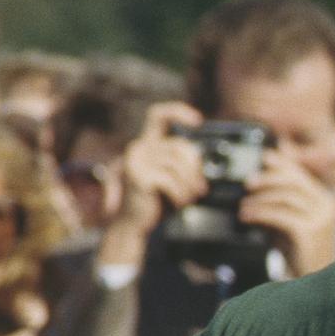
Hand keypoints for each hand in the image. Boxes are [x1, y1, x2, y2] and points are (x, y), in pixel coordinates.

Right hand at [100, 102, 207, 260]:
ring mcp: (136, 161)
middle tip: (200, 190)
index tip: (198, 121)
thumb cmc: (156, 201)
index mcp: (146, 144)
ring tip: (187, 199)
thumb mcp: (171, 177)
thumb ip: (181, 162)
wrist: (134, 224)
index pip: (158, 115)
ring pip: (179, 166)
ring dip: (190, 186)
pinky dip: (181, 195)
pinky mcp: (138, 176)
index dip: (178, 111)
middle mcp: (138, 147)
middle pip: (181, 147)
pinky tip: (178, 204)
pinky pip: (171, 181)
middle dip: (196, 171)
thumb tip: (199, 156)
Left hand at [239, 149, 334, 274]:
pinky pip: (280, 215)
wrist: (311, 280)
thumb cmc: (298, 251)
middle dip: (267, 178)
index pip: (301, 174)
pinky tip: (248, 216)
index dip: (282, 163)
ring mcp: (320, 219)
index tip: (263, 156)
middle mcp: (326, 206)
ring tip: (243, 207)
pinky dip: (260, 213)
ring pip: (285, 196)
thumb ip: (279, 202)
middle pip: (294, 181)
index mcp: (324, 200)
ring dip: (260, 199)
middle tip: (247, 183)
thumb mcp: (288, 220)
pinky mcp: (310, 231)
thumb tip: (257, 182)